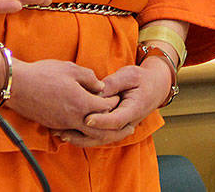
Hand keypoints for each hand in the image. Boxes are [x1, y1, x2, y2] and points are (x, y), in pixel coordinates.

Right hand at [5, 58, 117, 132]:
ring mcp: (64, 124)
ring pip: (89, 136)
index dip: (115, 101)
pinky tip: (88, 130)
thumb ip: (89, 77)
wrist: (17, 85)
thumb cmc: (43, 73)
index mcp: (82, 102)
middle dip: (117, 127)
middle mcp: (75, 118)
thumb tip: (100, 86)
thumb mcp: (70, 68)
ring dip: (102, 134)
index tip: (118, 95)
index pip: (107, 106)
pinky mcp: (54, 126)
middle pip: (102, 129)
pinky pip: (75, 135)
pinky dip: (85, 134)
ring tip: (112, 134)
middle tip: (129, 126)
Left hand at [56, 56, 171, 145]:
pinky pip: (98, 136)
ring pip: (100, 139)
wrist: (154, 87)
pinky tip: (66, 133)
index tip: (86, 119)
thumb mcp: (129, 75)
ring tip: (60, 134)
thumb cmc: (140, 79)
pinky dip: (83, 136)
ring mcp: (121, 128)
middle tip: (64, 131)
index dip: (101, 121)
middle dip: (83, 134)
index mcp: (134, 110)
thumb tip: (96, 91)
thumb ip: (113, 83)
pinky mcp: (113, 127)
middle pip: (105, 135)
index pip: (116, 120)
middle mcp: (128, 123)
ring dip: (80, 139)